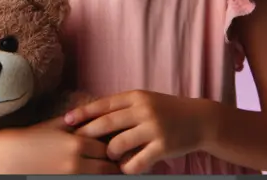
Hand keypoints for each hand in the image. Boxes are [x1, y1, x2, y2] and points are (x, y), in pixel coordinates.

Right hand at [0, 116, 119, 173]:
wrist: (0, 158)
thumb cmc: (26, 139)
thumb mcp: (52, 126)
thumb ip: (75, 122)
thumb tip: (93, 117)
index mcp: (77, 143)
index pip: (108, 148)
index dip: (113, 150)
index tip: (117, 151)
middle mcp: (76, 162)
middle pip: (108, 167)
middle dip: (112, 166)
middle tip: (117, 165)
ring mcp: (69, 177)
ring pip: (98, 178)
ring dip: (102, 175)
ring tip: (104, 172)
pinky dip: (88, 179)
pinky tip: (87, 175)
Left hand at [65, 90, 217, 173]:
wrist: (199, 120)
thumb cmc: (167, 111)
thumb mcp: (146, 101)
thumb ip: (123, 106)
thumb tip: (92, 114)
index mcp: (137, 96)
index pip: (104, 104)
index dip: (84, 113)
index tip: (66, 120)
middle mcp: (143, 110)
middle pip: (106, 124)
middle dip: (87, 135)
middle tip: (74, 145)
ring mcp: (153, 128)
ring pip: (117, 145)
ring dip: (108, 155)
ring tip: (108, 158)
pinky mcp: (162, 146)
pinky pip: (135, 162)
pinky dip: (126, 168)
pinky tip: (125, 169)